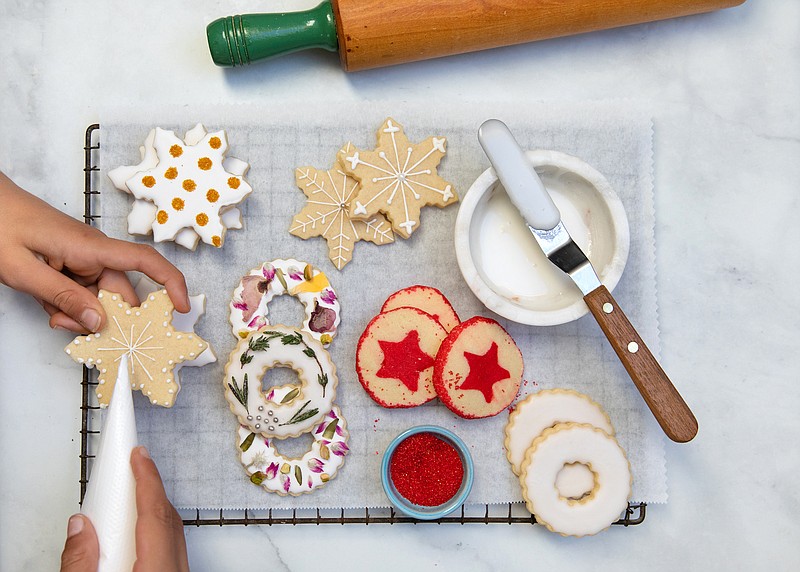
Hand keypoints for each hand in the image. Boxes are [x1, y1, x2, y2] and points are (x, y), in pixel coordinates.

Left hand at [0, 172, 188, 332]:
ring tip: (51, 314)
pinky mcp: (70, 263)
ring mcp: (82, 258)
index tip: (181, 308)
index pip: (146, 261)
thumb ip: (62, 297)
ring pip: (97, 298)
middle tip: (72, 329)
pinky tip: (47, 305)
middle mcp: (93, 252)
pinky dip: (67, 305)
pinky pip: (81, 292)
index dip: (171, 284)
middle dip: (102, 318)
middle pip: (119, 293)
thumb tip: (99, 323)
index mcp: (90, 247)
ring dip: (79, 313)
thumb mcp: (24, 270)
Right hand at [60, 446, 189, 571]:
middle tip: (133, 464)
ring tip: (128, 495)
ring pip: (171, 534)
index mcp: (158, 569)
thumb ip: (81, 561)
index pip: (156, 513)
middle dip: (149, 487)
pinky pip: (170, 548)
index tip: (139, 454)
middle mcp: (174, 571)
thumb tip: (79, 527)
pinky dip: (154, 532)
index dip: (147, 478)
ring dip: (151, 510)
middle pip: (167, 519)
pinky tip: (135, 530)